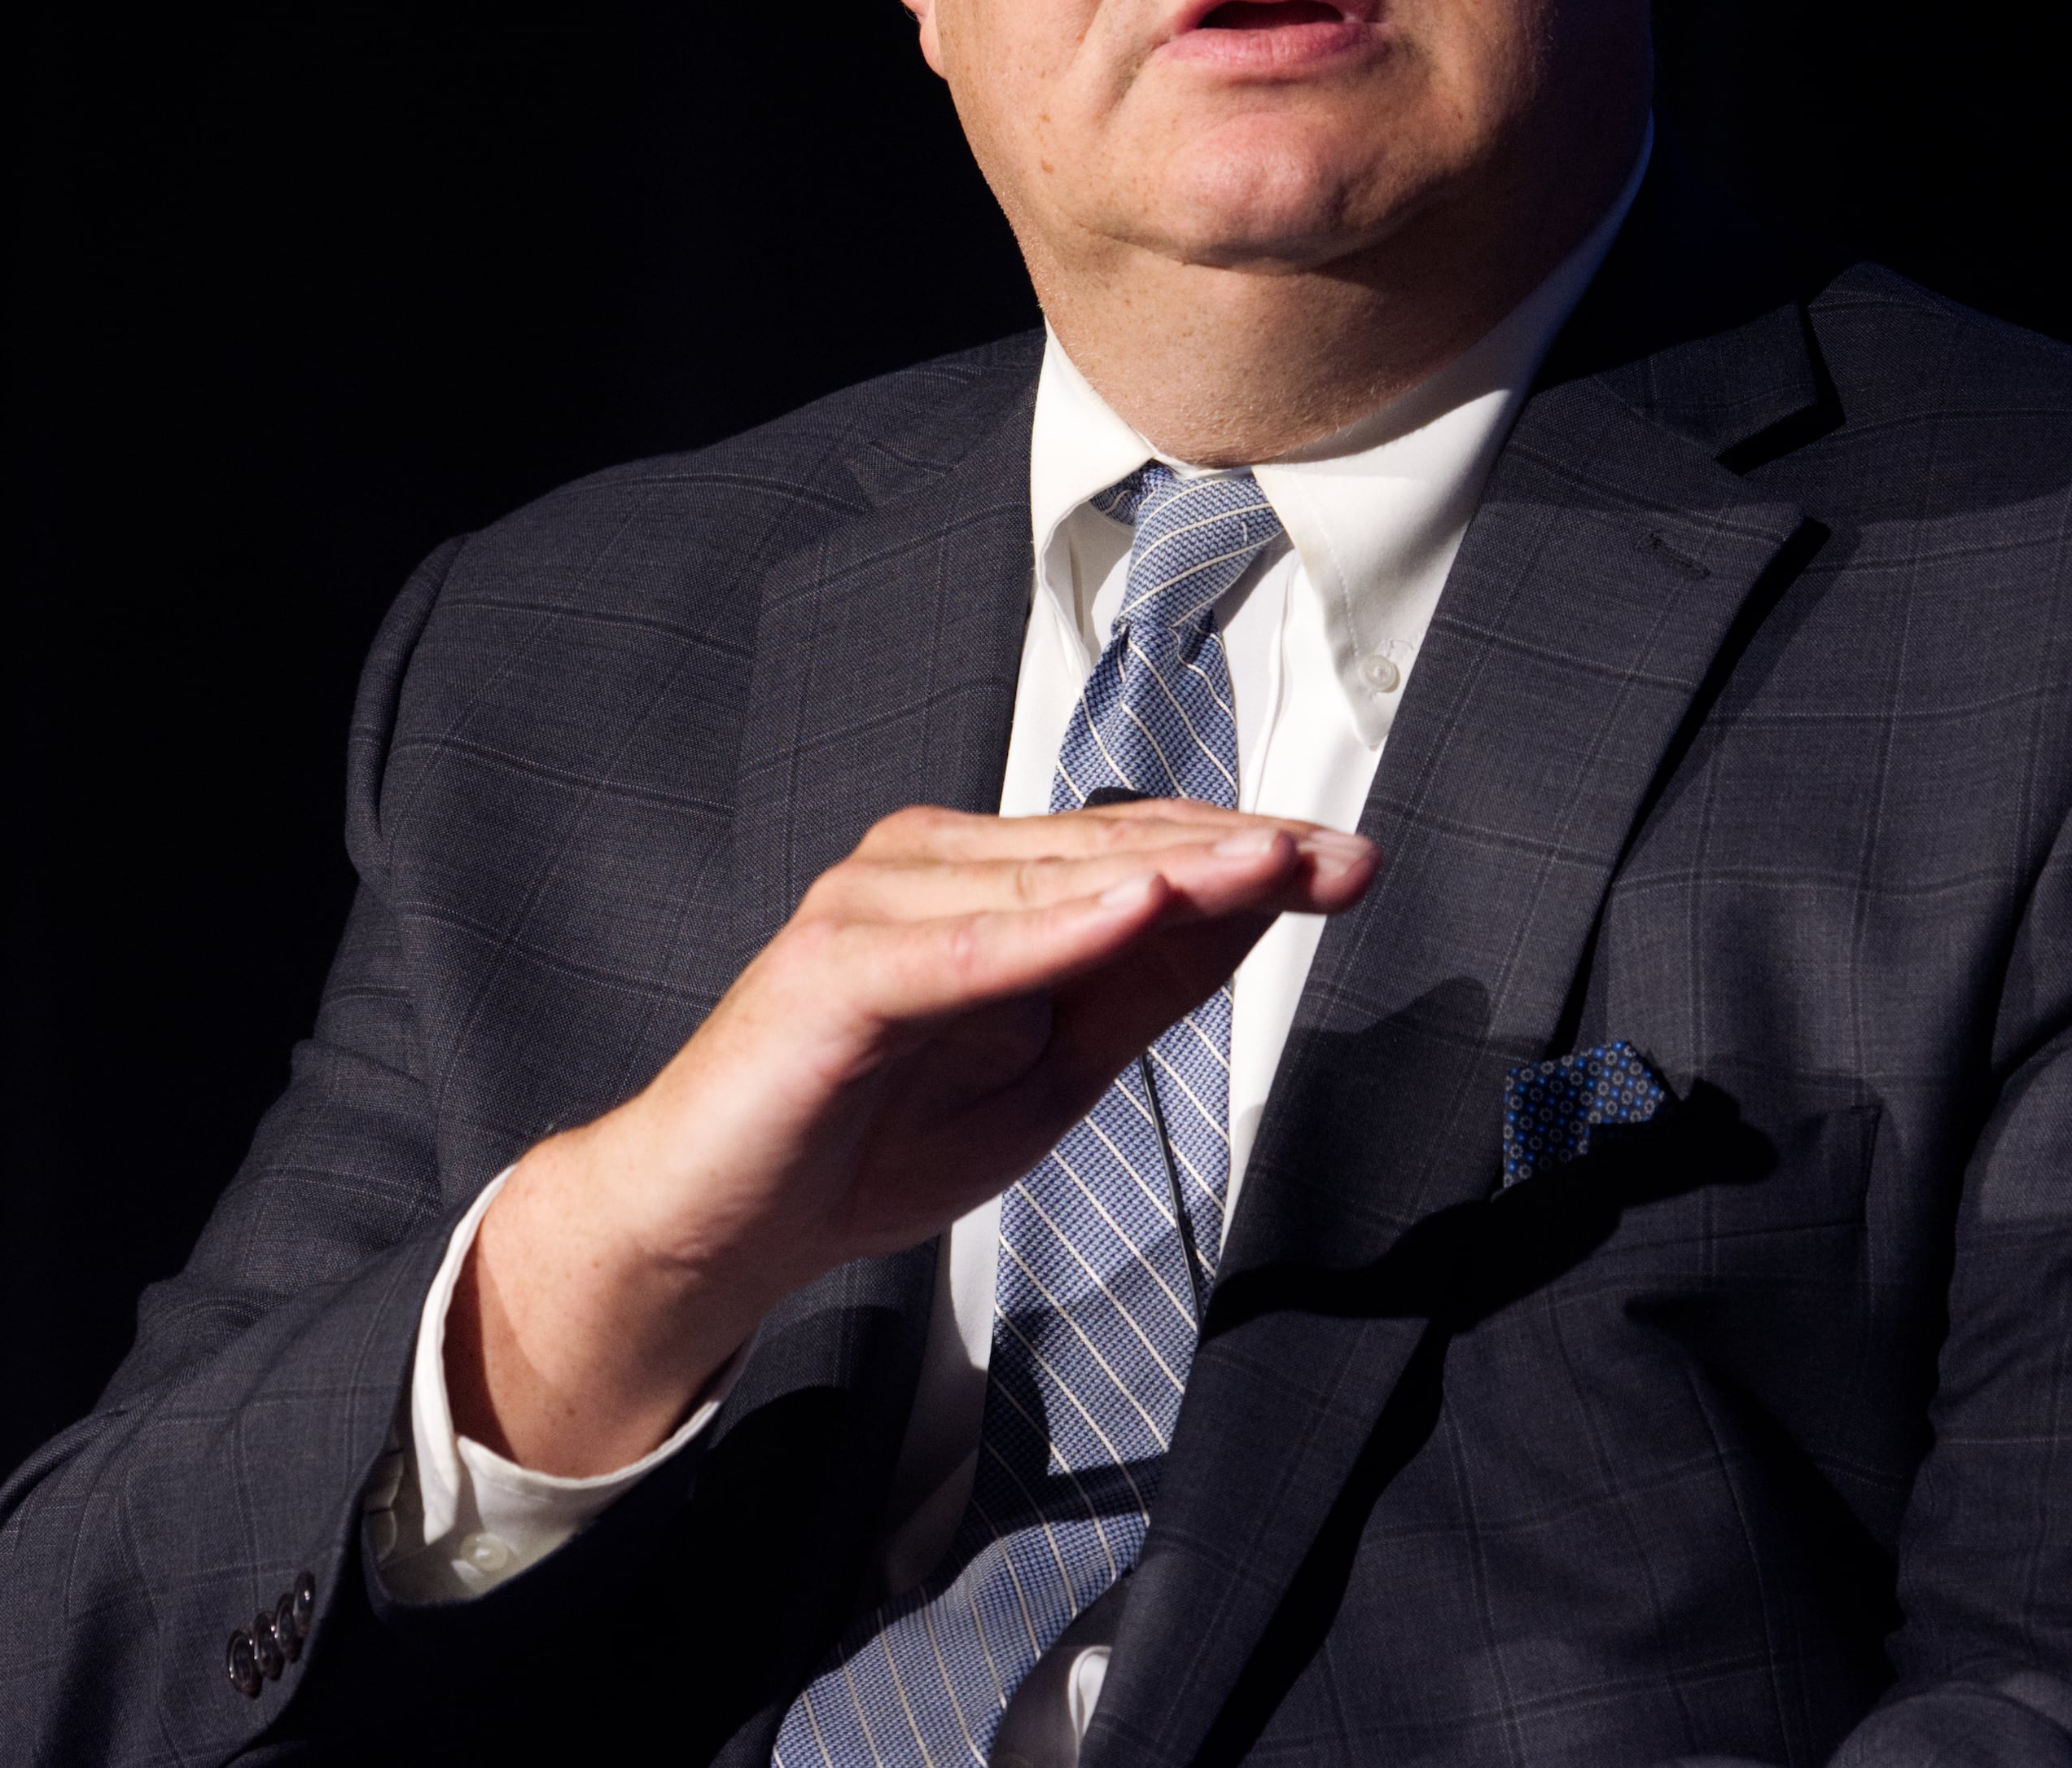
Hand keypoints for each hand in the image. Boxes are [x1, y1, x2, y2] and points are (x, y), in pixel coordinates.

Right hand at [447, 800, 1377, 1475]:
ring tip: (1267, 862)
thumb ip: (1137, 992)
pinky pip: (961, 950)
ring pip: (1045, 883)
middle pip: (1107, 849)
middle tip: (1337, 855)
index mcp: (985, 887)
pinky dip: (1051, 929)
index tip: (1351, 865)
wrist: (720, 1224)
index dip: (1247, 856)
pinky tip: (1133, 908)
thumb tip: (1245, 921)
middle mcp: (927, 870)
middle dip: (1233, 853)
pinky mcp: (834, 971)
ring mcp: (875, 908)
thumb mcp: (1048, 1075)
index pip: (1137, 851)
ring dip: (1164, 871)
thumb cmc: (866, 1141)